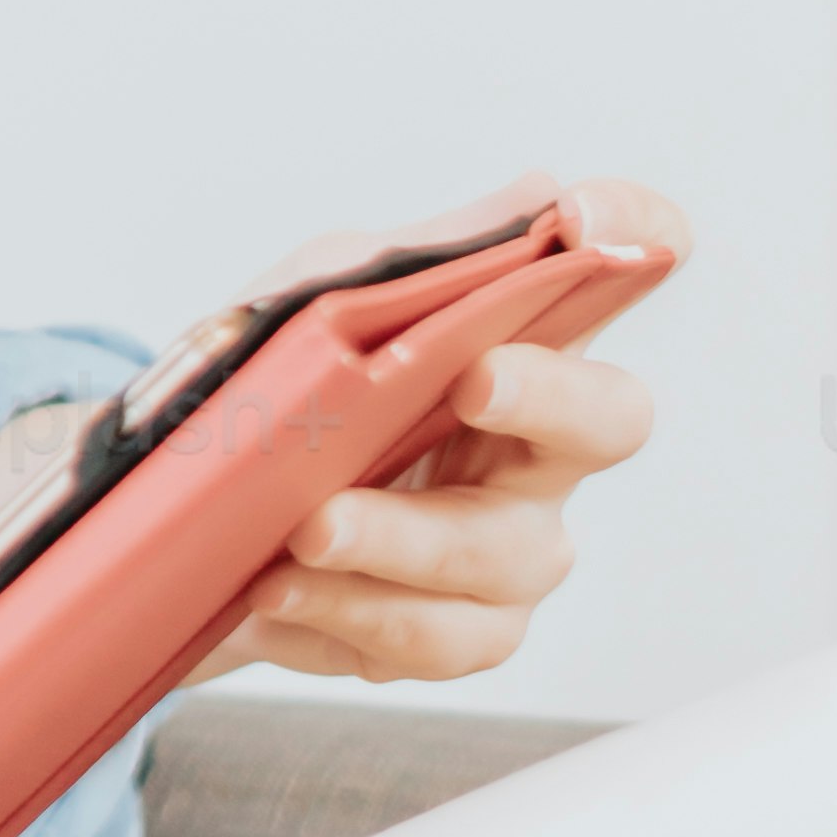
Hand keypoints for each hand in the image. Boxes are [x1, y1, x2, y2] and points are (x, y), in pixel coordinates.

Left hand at [190, 168, 685, 690]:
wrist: (196, 524)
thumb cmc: (290, 396)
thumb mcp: (327, 302)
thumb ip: (422, 262)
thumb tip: (539, 197)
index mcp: (523, 347)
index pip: (620, 275)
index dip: (640, 234)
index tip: (587, 225)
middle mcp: (544, 452)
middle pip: (610, 419)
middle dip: (547, 395)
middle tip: (471, 379)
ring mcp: (511, 553)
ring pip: (501, 556)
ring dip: (399, 543)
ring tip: (307, 529)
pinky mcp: (457, 635)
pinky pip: (429, 639)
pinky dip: (345, 614)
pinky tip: (279, 592)